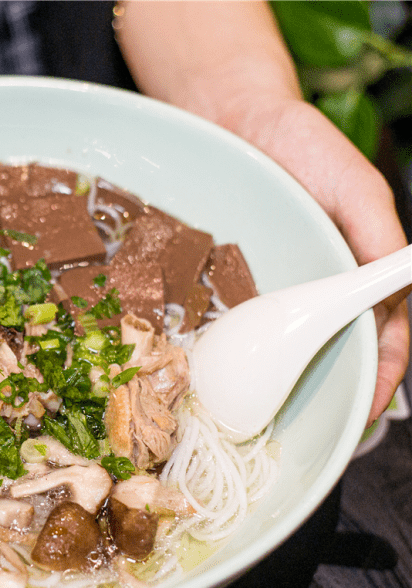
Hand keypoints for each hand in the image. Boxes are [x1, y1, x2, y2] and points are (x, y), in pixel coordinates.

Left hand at [115, 1, 410, 426]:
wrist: (231, 118)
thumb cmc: (300, 145)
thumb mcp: (352, 186)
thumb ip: (377, 232)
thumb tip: (402, 279)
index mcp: (358, 268)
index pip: (383, 334)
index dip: (382, 374)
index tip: (369, 411)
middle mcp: (316, 283)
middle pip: (334, 350)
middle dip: (332, 396)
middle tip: (318, 436)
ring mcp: (272, 285)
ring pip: (286, 345)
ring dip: (285, 385)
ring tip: (273, 424)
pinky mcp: (229, 281)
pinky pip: (235, 324)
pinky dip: (238, 353)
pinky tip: (225, 380)